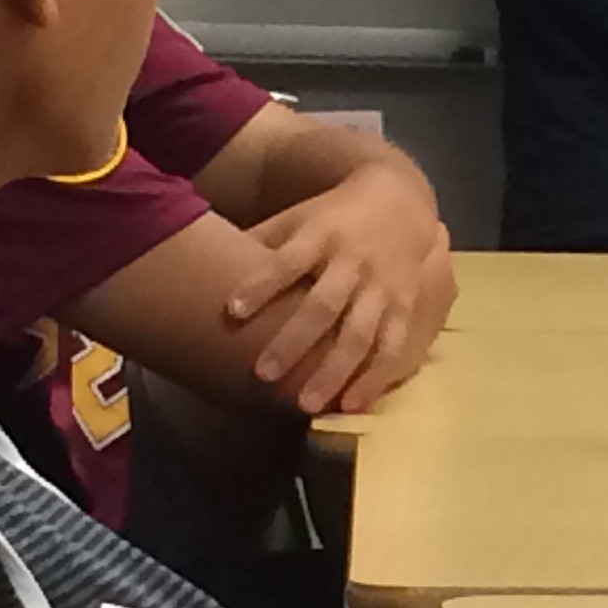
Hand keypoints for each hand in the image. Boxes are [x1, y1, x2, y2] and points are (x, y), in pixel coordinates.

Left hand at [224, 163, 454, 413]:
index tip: (232, 310)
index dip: (261, 284)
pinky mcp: (405, 307)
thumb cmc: (334, 217)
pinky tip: (353, 405)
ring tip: (306, 405)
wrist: (404, 202)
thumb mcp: (298, 217)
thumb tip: (202, 263)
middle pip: (323, 304)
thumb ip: (261, 241)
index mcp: (320, 236)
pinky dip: (375, 378)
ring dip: (334, 371)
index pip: (287, 261)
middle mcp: (353, 262)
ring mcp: (382, 287)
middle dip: (294, 341)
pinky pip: (392, 346)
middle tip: (262, 375)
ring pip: (360, 333)